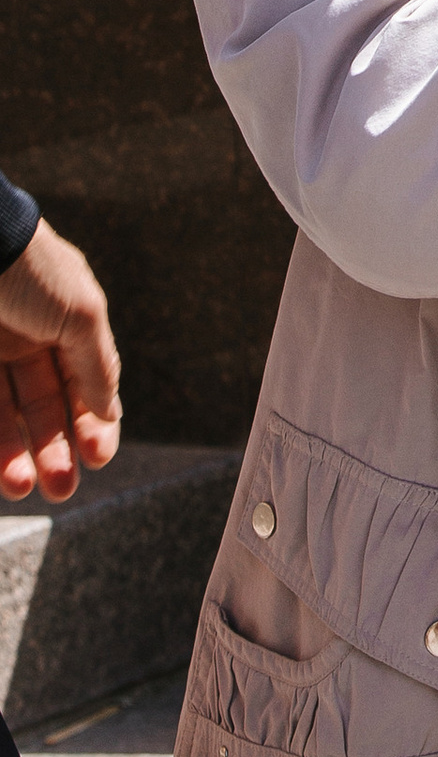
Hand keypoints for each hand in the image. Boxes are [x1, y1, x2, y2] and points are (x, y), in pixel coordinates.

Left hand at [0, 220, 122, 504]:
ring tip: (23, 487)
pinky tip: (0, 468)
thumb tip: (108, 413)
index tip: (98, 456)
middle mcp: (26, 340)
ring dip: (16, 457)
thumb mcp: (80, 312)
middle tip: (60, 488)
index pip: (86, 384)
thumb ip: (97, 365)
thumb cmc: (28, 268)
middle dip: (55, 451)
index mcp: (66, 323)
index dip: (94, 422)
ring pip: (6, 418)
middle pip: (45, 408)